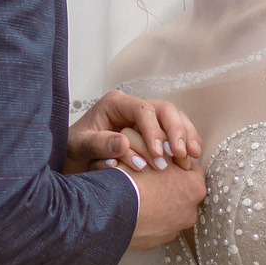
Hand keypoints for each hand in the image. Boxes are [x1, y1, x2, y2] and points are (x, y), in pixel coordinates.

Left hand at [67, 91, 202, 173]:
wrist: (74, 160)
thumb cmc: (74, 151)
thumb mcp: (78, 148)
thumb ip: (98, 144)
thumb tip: (124, 144)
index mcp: (115, 104)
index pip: (142, 110)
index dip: (154, 130)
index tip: (158, 154)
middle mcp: (133, 107)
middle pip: (164, 110)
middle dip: (176, 131)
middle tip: (180, 155)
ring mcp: (146, 118)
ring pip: (175, 118)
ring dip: (186, 136)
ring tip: (191, 156)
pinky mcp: (154, 131)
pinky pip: (176, 132)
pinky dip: (185, 143)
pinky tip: (190, 159)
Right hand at [126, 158, 204, 248]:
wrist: (110, 211)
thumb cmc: (131, 179)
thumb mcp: (151, 154)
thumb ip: (166, 153)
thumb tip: (169, 151)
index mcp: (194, 187)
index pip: (192, 169)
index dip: (176, 163)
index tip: (162, 160)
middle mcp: (191, 212)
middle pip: (184, 193)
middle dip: (171, 186)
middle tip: (150, 179)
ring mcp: (176, 229)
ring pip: (172, 211)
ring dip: (161, 204)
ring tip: (141, 196)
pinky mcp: (160, 241)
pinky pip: (159, 226)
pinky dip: (151, 219)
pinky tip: (136, 211)